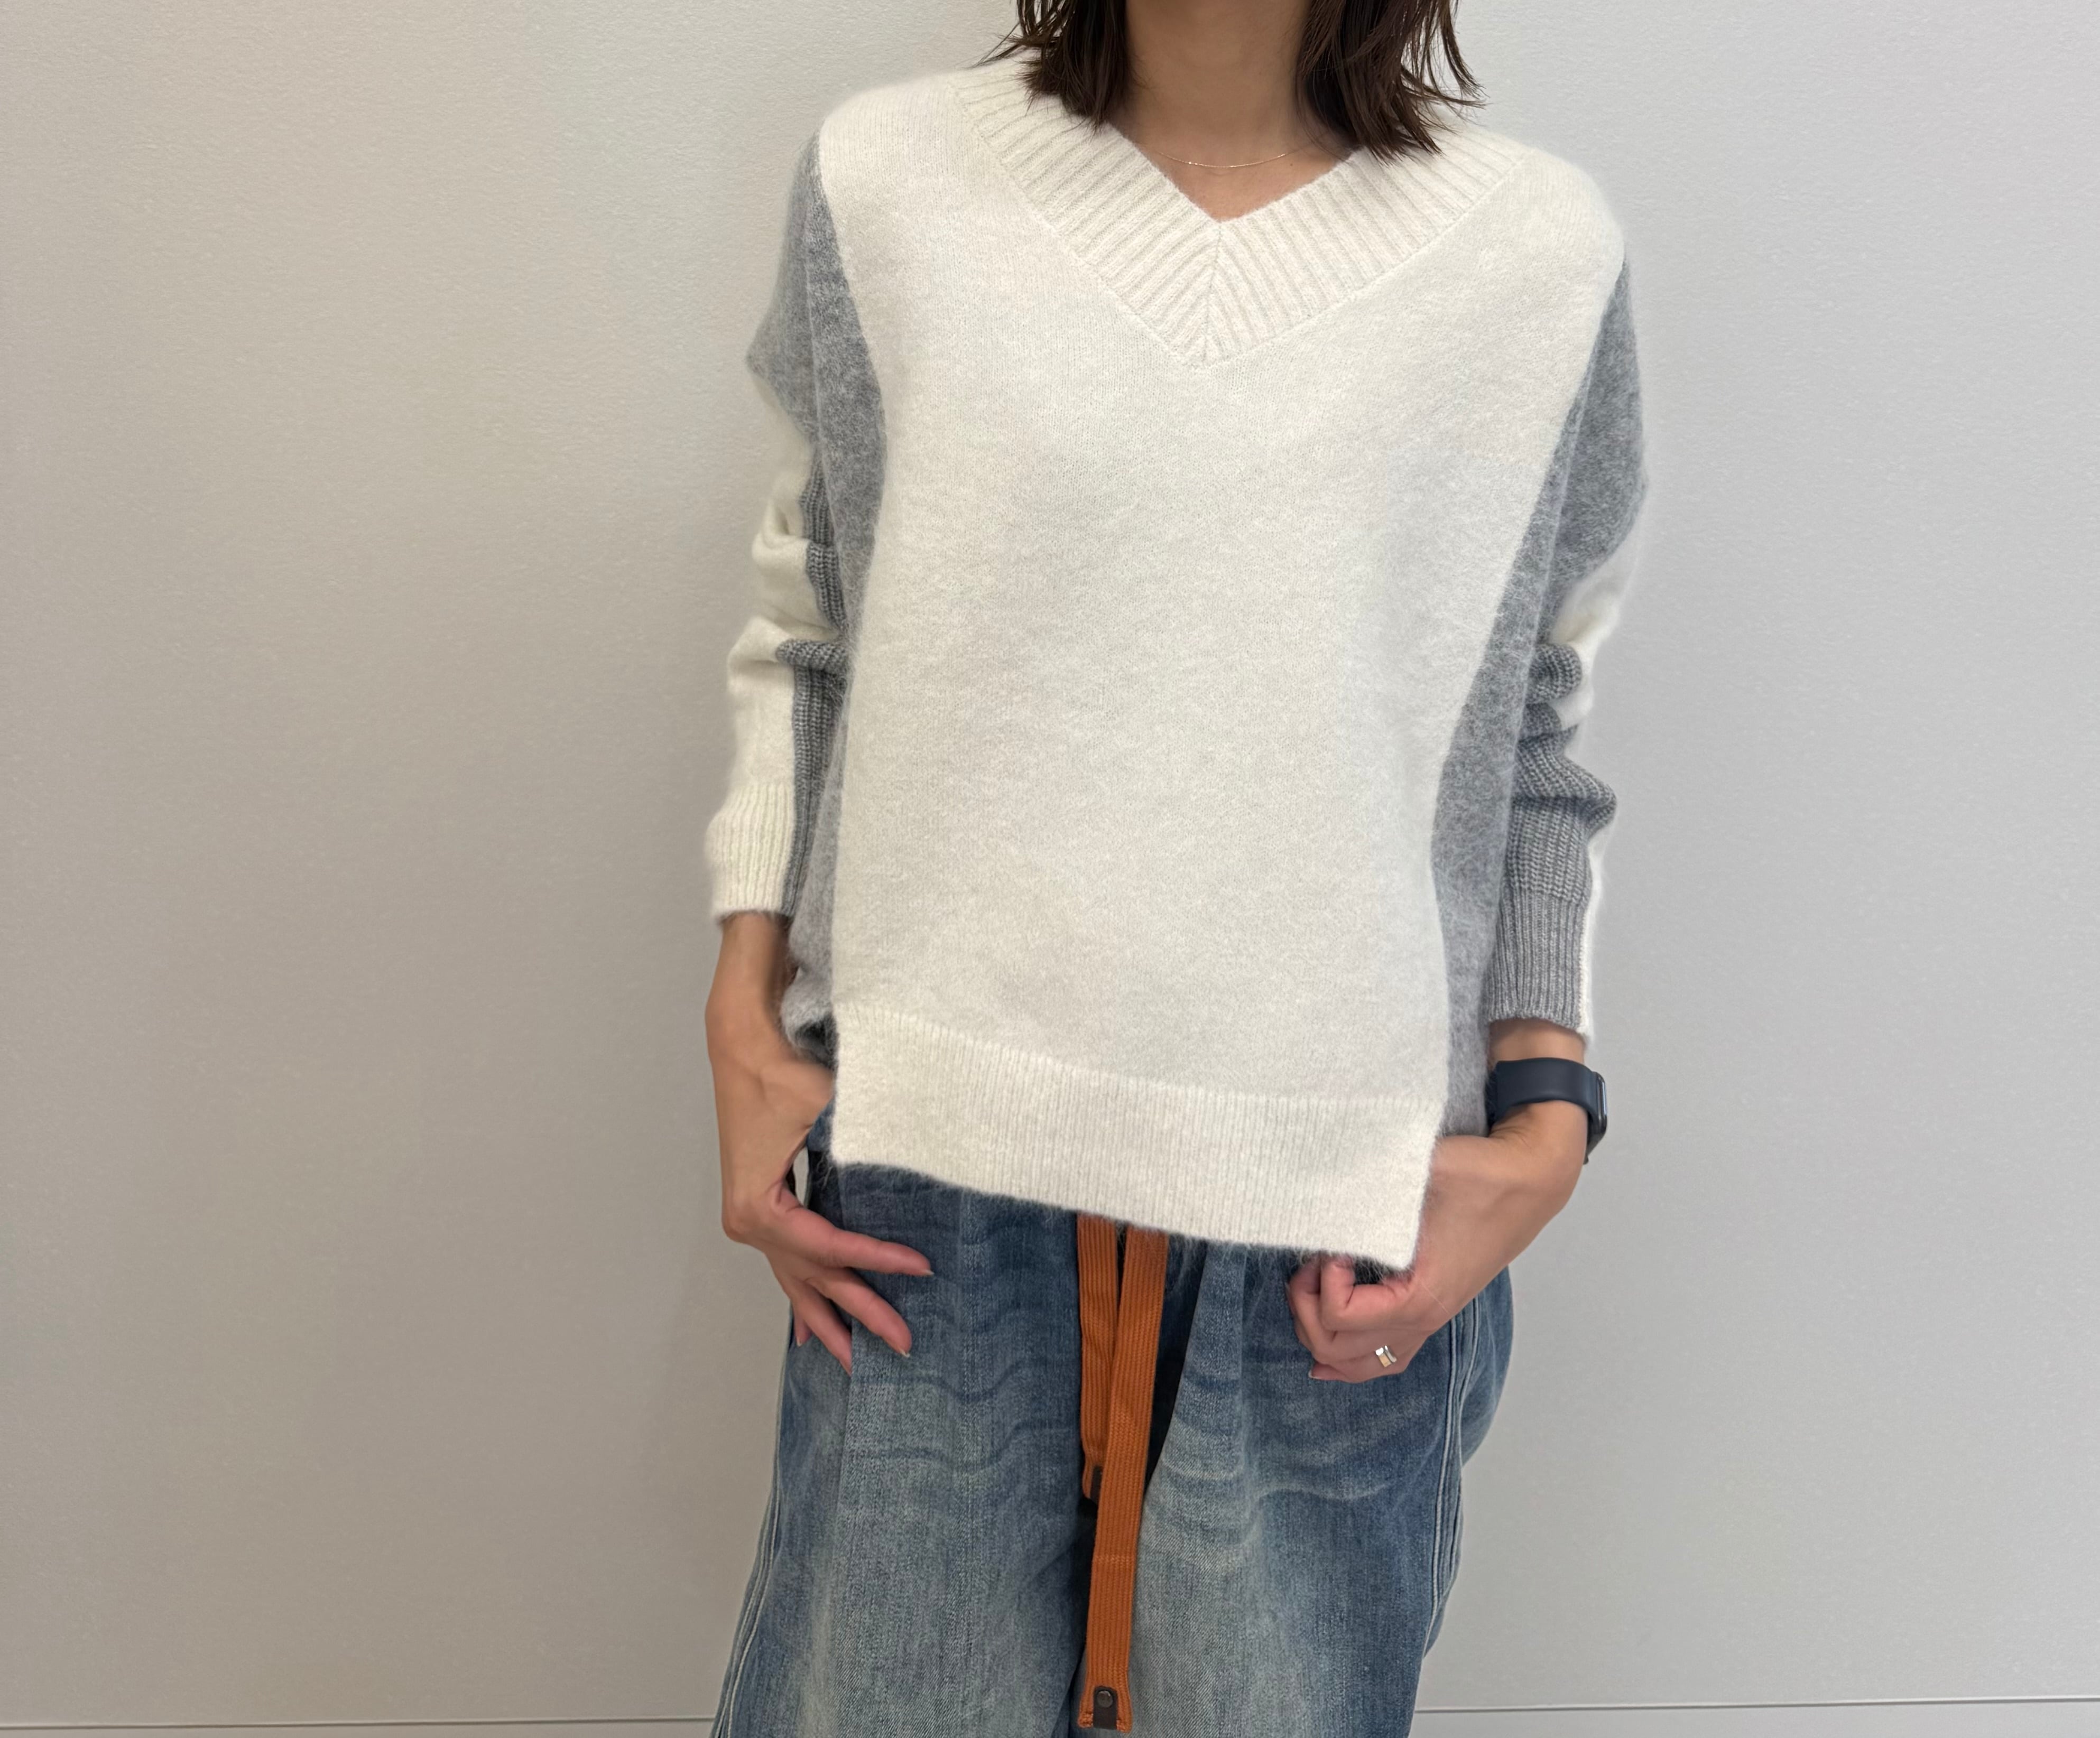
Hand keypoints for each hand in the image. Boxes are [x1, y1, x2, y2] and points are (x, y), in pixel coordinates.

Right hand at [707, 915, 929, 1372]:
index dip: (877, 1258)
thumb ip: (869, 1138)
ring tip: (855, 1363)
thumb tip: (921, 1156)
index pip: (830, 1246)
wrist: (741, 1043)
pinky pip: (784, 1265)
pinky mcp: (761, 1209)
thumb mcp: (826, 1105)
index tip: (922, 1266)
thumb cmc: (779, 1073)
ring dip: (829, 1319)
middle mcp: (751, 1224)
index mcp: (760, 1208)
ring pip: (797, 1281)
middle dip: (861, 1312)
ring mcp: (752, 1221)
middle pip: (816, 1276)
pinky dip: (801, 1298)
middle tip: (904, 1343)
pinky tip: (810, 1333)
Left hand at [1286, 1100, 1586, 1381]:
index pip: (1340, 1316)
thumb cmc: (1478, 1176)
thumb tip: (1312, 1194)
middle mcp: (1423, 1321)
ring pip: (1358, 1366)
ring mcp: (1428, 1321)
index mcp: (1419, 1296)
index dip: (1321, 1280)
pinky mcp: (1430, 1310)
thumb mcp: (1414, 1174)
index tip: (1332, 1245)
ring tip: (1312, 1291)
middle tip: (1312, 1263)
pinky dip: (1349, 1356)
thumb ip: (1362, 1188)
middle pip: (1336, 1351)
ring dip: (1321, 1335)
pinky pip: (1384, 1357)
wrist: (1529, 1181)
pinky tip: (1327, 1345)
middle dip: (1306, 1309)